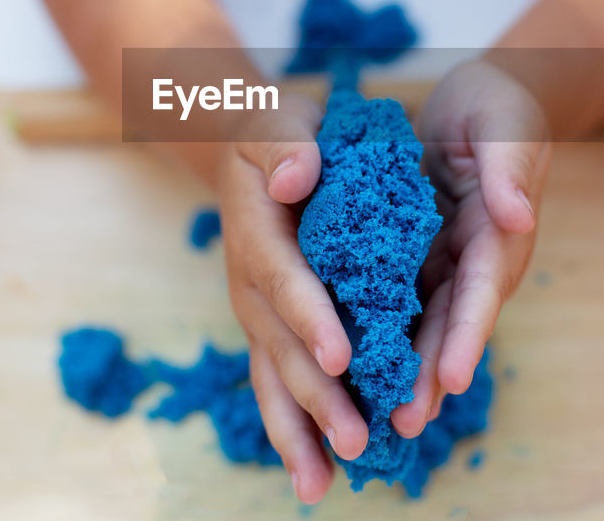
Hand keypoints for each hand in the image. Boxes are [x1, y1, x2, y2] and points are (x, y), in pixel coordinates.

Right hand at [219, 95, 368, 502]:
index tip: (341, 355)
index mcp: (258, 231)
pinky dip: (293, 432)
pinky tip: (315, 477)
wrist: (248, 152)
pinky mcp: (270, 330)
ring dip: (300, 430)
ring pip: (274, 378)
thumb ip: (285, 142)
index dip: (310, 316)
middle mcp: (251, 284)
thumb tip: (298, 175)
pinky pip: (277, 384)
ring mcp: (258, 313)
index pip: (285, 277)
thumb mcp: (277, 120)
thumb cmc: (274, 133)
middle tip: (354, 436)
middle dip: (317, 395)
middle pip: (281, 345)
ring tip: (323, 483)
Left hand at [391, 60, 550, 436]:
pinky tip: (353, 374)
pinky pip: (399, 304)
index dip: (467, 333)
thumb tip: (518, 216)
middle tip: (404, 423)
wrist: (479, 102)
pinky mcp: (417, 258)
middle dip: (430, 375)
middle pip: (452, 324)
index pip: (483, 288)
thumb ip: (510, 167)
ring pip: (424, 325)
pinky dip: (382, 338)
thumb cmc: (497, 108)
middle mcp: (474, 259)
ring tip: (379, 422)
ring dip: (405, 372)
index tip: (451, 376)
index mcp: (499, 233)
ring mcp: (445, 263)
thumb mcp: (507, 124)